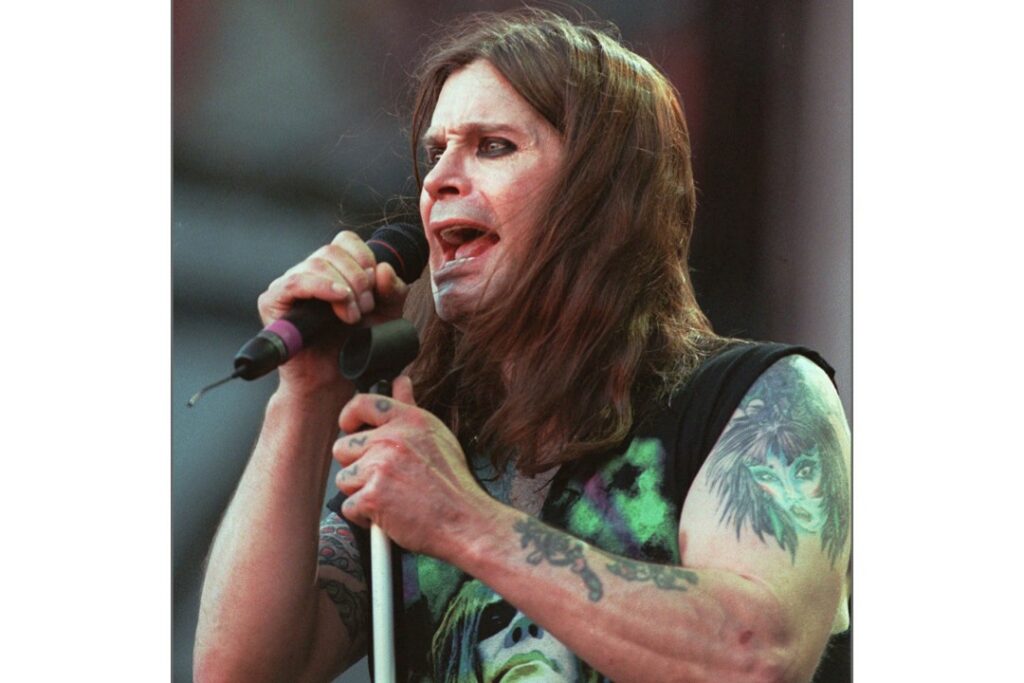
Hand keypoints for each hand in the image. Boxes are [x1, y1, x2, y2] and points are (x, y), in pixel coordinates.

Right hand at [256, 230, 410, 394]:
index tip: (376, 289)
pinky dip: (322, 287)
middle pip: (332, 251)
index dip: (365, 259)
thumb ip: (393, 291)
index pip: (346, 241)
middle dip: (358, 279)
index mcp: (333, 268)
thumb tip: (384, 268)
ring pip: (316, 264)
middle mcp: (308, 271)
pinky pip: (296, 282)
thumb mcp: (386, 315)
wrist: (335, 380)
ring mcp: (289, 284)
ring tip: (353, 316)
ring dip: (344, 288)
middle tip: (366, 308)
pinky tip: (340, 299)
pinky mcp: (273, 301)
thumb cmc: (356, 346)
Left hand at [332, 376, 492, 556]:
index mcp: (409, 420)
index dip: (349, 417)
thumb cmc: (452, 483)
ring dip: (360, 493)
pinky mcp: (372, 497)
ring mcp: (380, 467)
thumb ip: (411, 407)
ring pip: (343, 479)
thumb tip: (400, 382)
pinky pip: (348, 507)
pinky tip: (388, 516)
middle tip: (385, 479)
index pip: (362, 403)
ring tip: (390, 498)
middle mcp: (392, 439)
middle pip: (343, 447)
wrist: (465, 521)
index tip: (349, 427)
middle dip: (357, 466)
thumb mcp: (437, 435)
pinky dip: (364, 517)